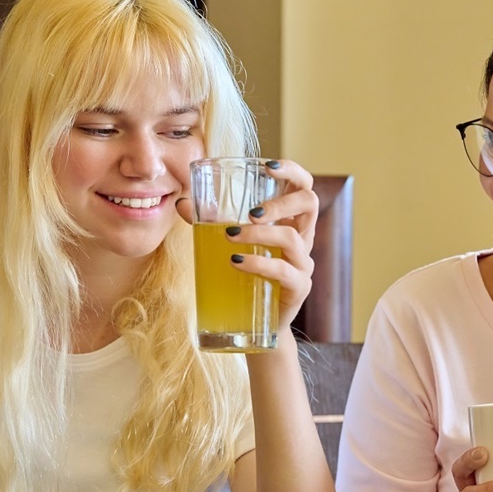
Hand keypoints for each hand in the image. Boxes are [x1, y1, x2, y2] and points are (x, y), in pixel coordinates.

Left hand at [180, 159, 319, 331]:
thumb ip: (210, 223)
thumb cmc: (245, 277)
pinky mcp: (298, 288)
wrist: (255, 324)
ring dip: (261, 233)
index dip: (292, 171)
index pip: (303, 187)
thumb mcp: (231, 245)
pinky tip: (237, 262)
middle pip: (309, 203)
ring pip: (292, 237)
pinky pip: (284, 271)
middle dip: (281, 201)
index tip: (268, 166)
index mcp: (290, 221)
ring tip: (232, 235)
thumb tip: (183, 204)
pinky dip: (259, 263)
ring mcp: (302, 263)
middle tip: (251, 211)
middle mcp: (302, 238)